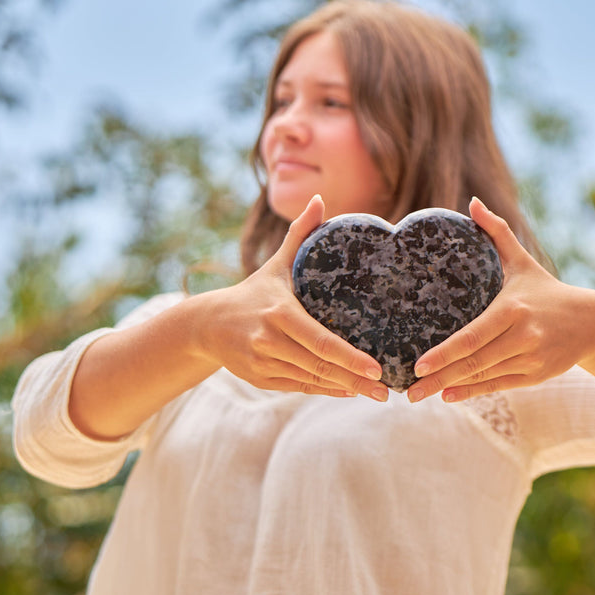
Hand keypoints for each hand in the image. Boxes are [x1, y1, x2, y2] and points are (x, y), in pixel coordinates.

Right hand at [198, 195, 389, 400]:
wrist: (207, 323)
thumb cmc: (253, 292)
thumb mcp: (276, 264)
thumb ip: (299, 234)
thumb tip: (319, 201)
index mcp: (279, 313)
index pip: (321, 341)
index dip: (351, 358)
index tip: (377, 368)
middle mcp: (269, 341)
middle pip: (320, 366)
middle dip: (356, 381)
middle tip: (386, 391)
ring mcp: (263, 363)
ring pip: (311, 380)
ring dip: (344, 388)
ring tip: (376, 394)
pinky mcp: (260, 379)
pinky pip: (298, 388)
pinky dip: (324, 390)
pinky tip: (347, 390)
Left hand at [406, 197, 594, 402]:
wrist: (592, 321)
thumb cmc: (545, 289)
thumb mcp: (522, 261)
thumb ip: (496, 232)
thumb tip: (473, 201)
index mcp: (512, 310)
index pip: (472, 336)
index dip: (444, 353)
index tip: (417, 364)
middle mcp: (522, 337)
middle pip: (473, 362)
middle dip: (437, 379)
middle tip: (407, 391)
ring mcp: (531, 359)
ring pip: (483, 377)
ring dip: (449, 388)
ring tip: (418, 395)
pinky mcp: (536, 376)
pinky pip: (498, 386)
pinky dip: (472, 392)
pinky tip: (448, 397)